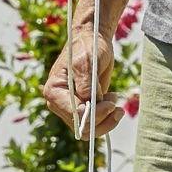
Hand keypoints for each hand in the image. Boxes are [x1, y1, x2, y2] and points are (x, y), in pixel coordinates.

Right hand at [43, 19, 129, 137]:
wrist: (93, 42)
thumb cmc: (87, 47)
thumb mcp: (86, 61)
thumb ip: (86, 82)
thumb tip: (90, 103)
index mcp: (54, 92)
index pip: (74, 114)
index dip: (94, 114)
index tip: (110, 103)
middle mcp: (59, 103)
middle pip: (81, 127)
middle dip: (102, 118)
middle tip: (116, 104)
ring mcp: (71, 108)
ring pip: (89, 130)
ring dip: (107, 121)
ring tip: (117, 105)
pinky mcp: (84, 108)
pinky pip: (95, 124)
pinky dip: (107, 118)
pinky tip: (113, 100)